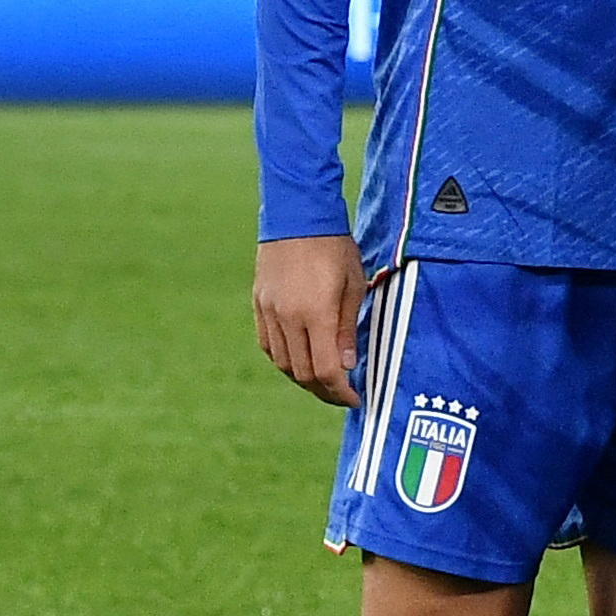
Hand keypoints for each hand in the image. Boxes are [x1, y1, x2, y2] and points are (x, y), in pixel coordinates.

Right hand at [253, 232, 367, 405]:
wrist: (297, 217)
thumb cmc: (335, 248)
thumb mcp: (353, 286)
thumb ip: (347, 329)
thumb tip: (347, 366)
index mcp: (314, 313)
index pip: (324, 370)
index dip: (341, 391)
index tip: (356, 399)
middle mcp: (287, 317)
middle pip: (301, 373)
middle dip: (324, 391)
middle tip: (344, 395)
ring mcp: (268, 311)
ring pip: (282, 363)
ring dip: (304, 378)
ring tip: (326, 381)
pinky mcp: (259, 305)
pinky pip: (269, 345)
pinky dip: (285, 360)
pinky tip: (302, 360)